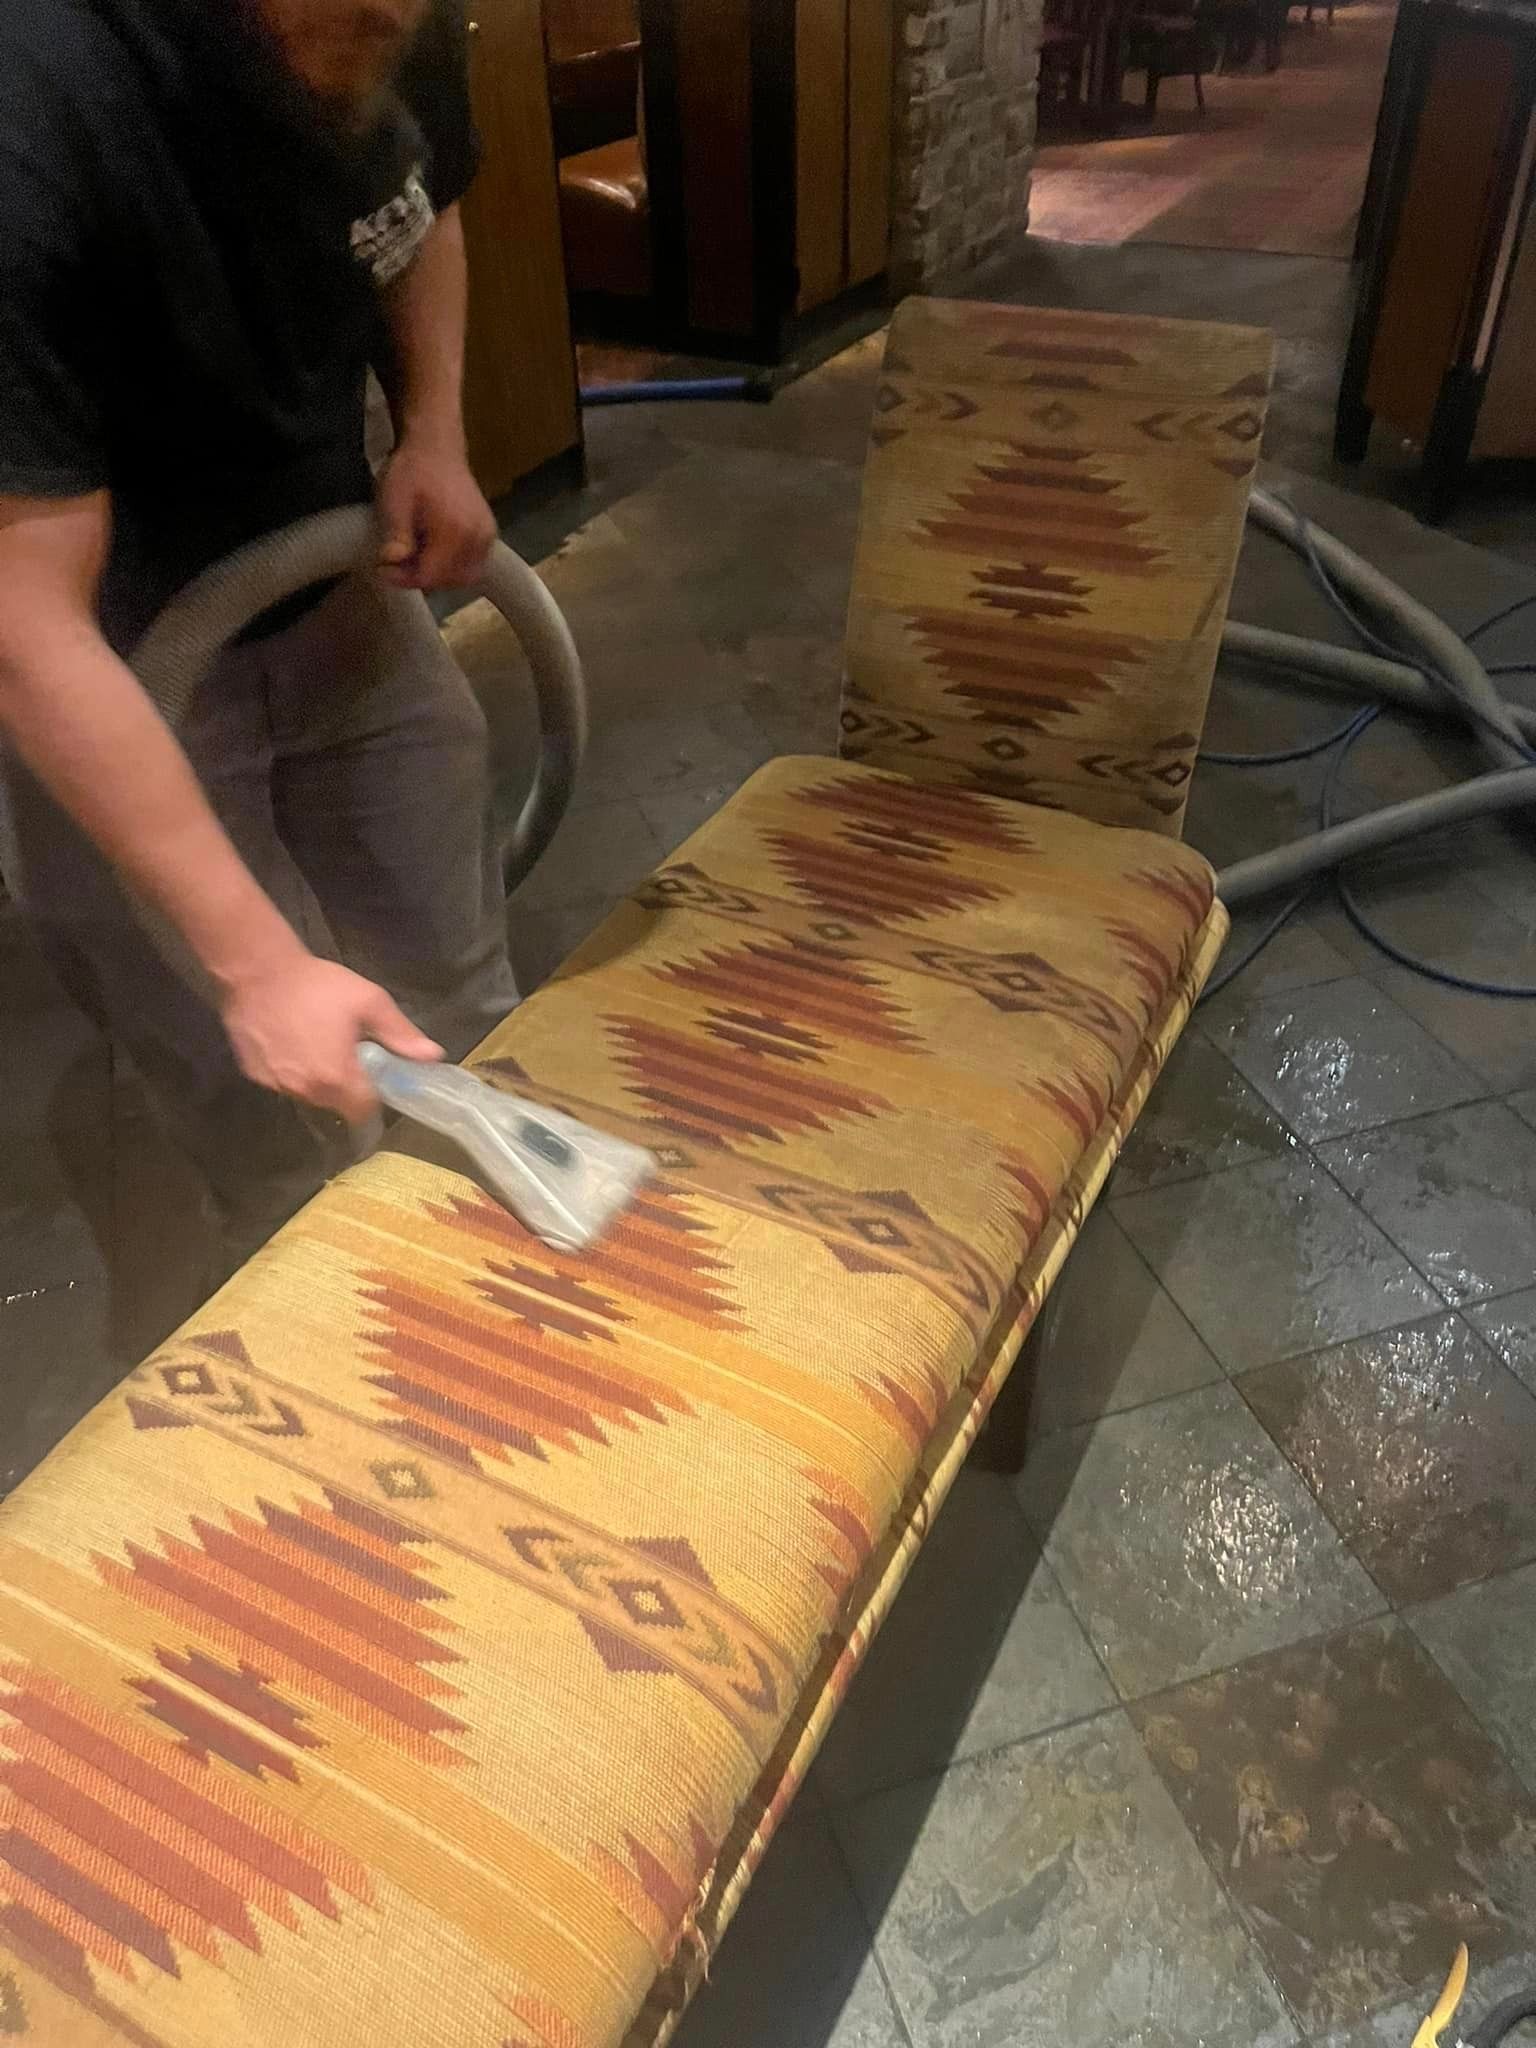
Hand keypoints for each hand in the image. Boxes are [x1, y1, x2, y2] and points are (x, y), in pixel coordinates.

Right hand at [220, 950, 442, 1122]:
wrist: (255, 970)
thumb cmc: (317, 985)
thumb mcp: (368, 1001)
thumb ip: (400, 1034)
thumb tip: (432, 1056)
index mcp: (336, 1078)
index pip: (364, 1112)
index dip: (374, 1098)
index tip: (377, 1080)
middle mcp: (305, 1091)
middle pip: (337, 1104)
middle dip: (347, 1086)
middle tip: (349, 1052)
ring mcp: (276, 1085)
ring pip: (309, 1094)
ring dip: (319, 1079)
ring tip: (318, 1043)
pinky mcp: (254, 1075)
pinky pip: (283, 1082)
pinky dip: (292, 1070)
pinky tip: (291, 1042)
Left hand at [377, 436, 496, 590]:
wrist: (437, 446)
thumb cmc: (412, 470)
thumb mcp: (394, 500)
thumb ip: (397, 534)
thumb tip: (392, 563)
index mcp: (455, 530)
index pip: (431, 575)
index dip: (404, 578)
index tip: (383, 569)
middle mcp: (478, 537)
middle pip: (449, 580)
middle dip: (420, 577)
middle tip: (397, 564)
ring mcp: (487, 536)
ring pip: (463, 577)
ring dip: (438, 575)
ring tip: (415, 558)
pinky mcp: (489, 534)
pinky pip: (474, 565)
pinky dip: (453, 567)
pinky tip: (434, 554)